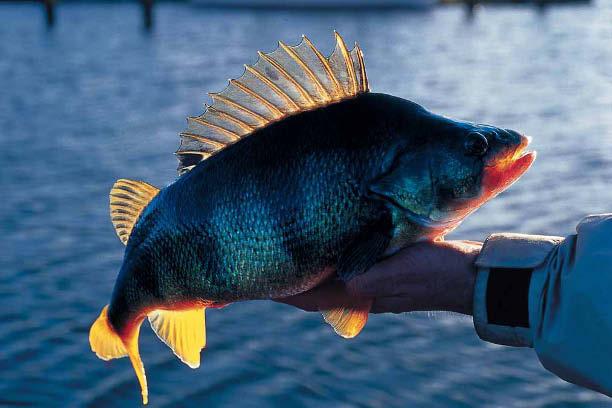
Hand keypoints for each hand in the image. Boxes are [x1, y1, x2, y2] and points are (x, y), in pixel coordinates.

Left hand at [276, 240, 481, 314]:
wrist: (469, 276)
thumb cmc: (433, 271)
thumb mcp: (394, 271)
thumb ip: (362, 277)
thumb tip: (335, 281)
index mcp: (356, 294)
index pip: (304, 296)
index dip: (275, 291)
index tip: (248, 283)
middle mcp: (358, 294)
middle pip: (309, 291)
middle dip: (284, 282)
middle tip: (260, 267)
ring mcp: (370, 287)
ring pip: (325, 282)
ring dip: (304, 273)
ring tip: (285, 257)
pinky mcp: (383, 276)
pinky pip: (344, 273)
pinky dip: (326, 266)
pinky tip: (327, 253)